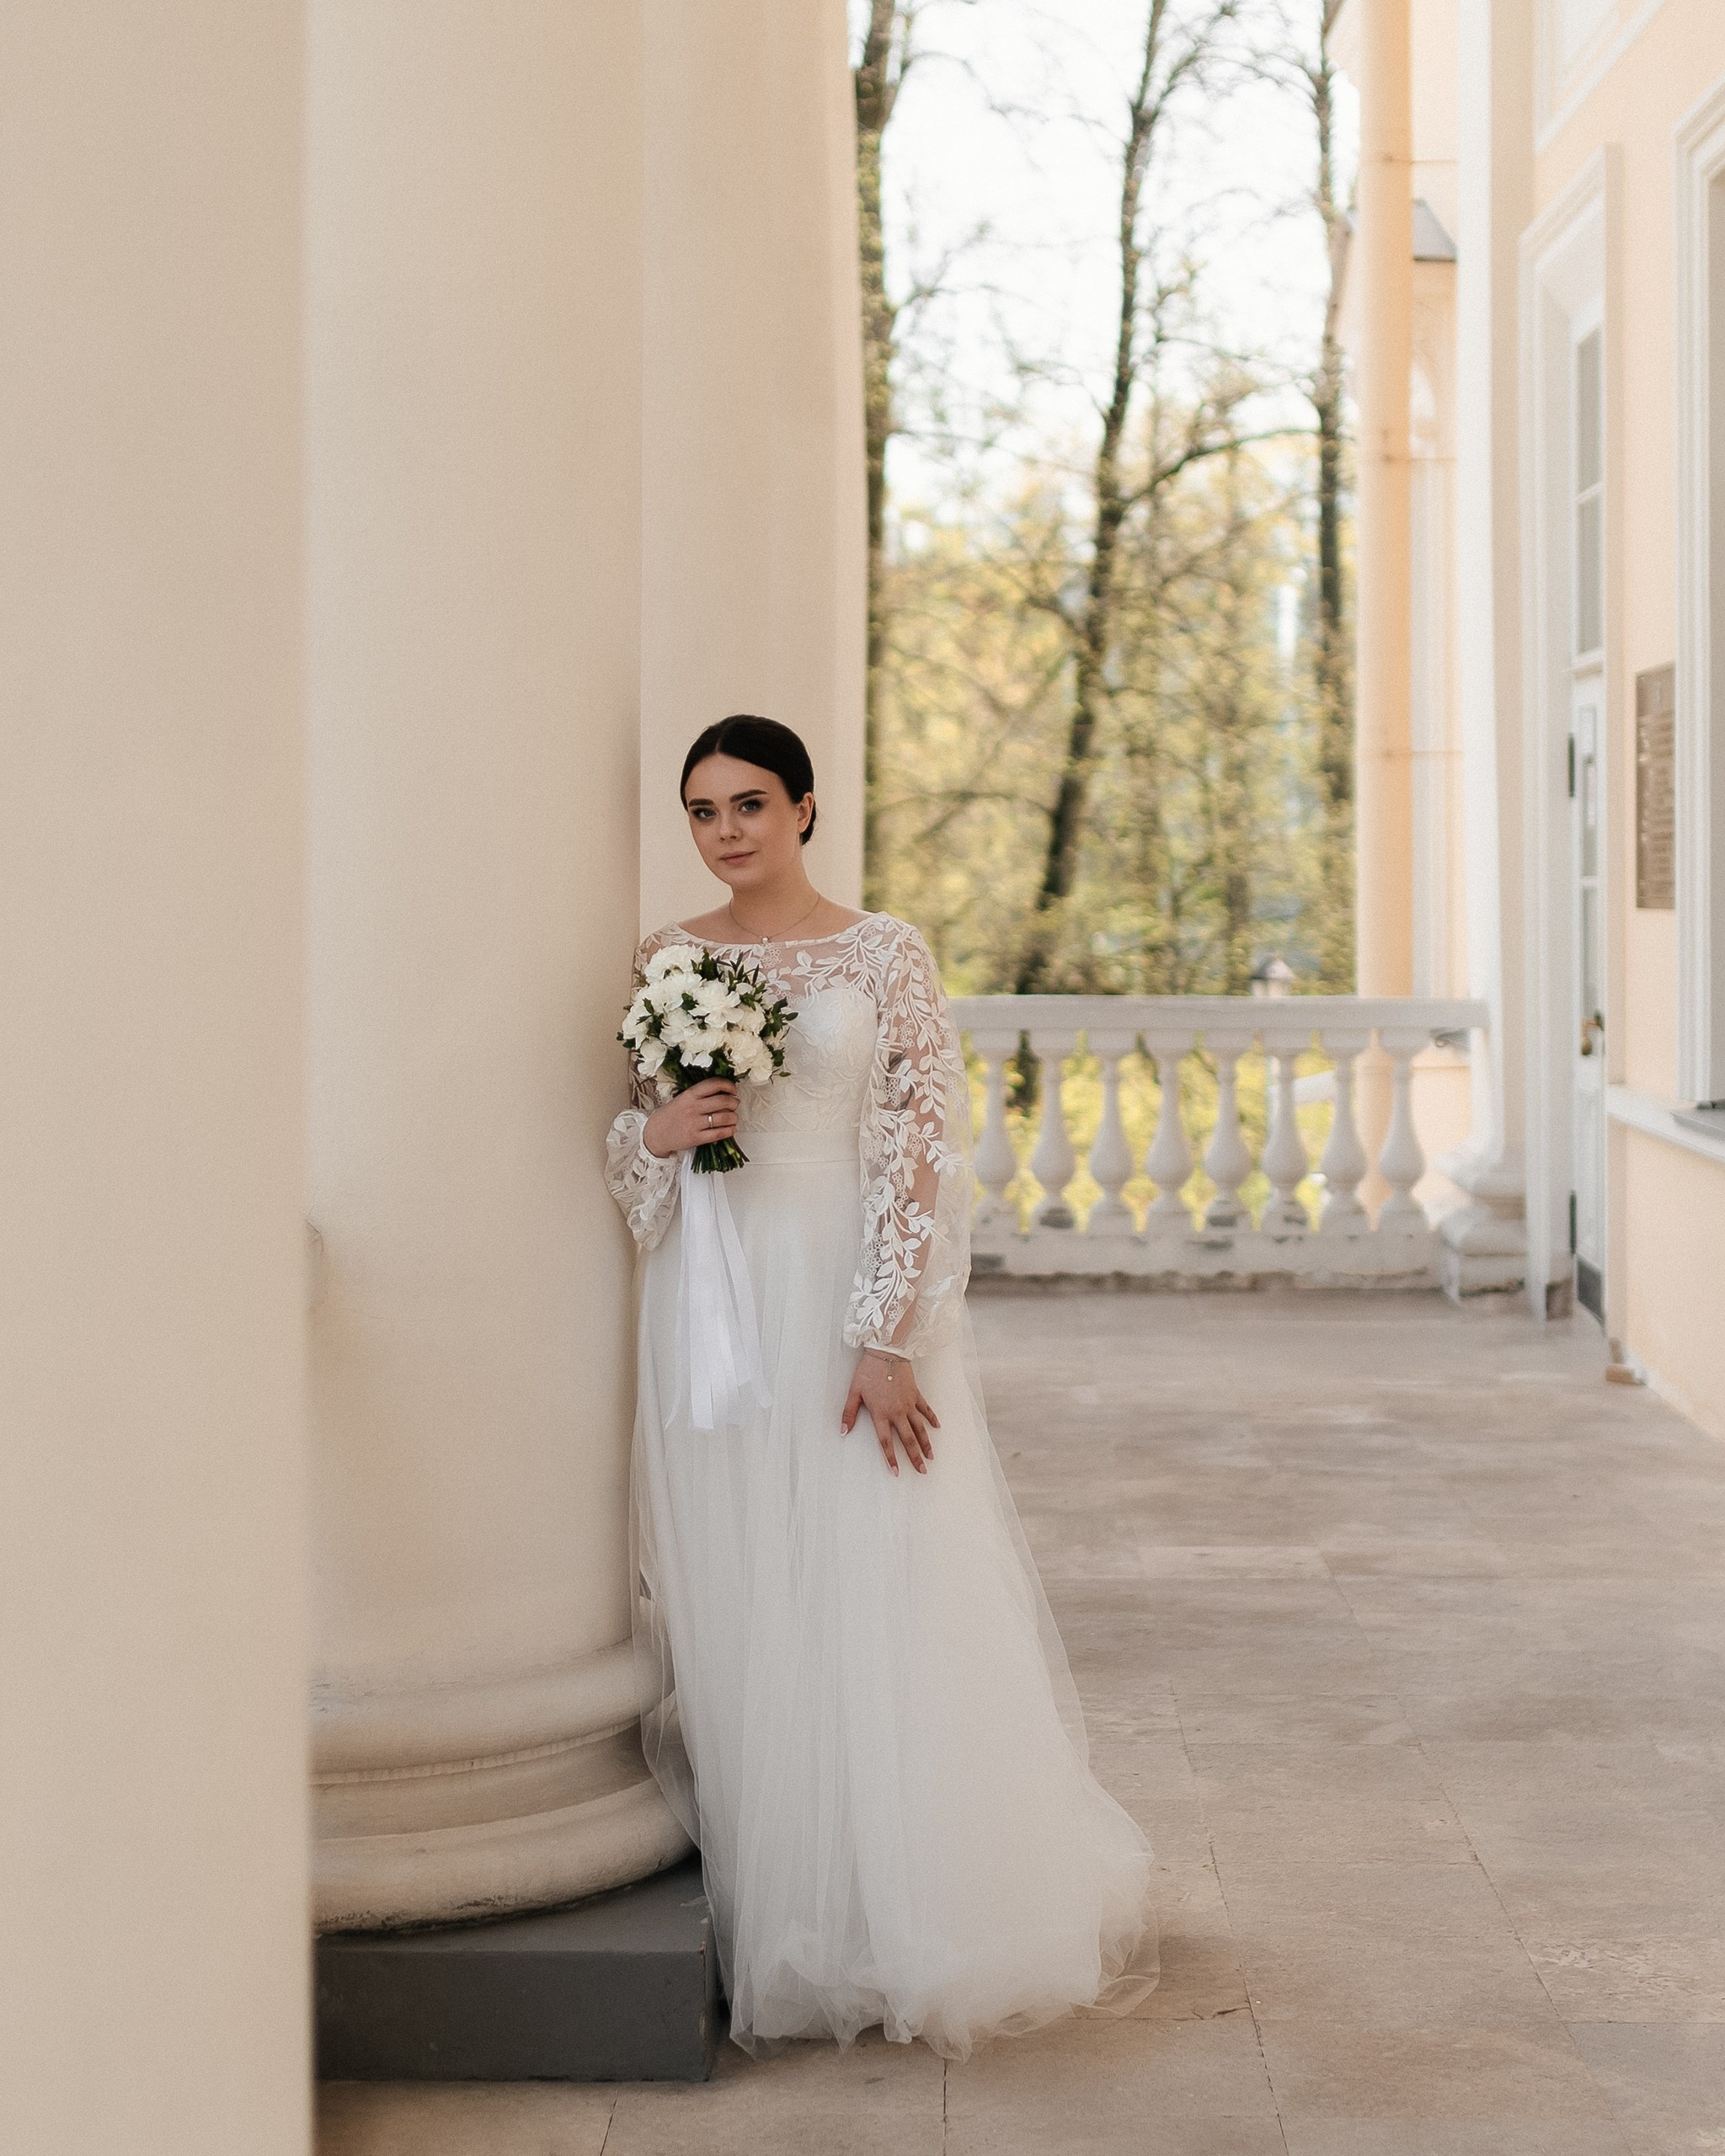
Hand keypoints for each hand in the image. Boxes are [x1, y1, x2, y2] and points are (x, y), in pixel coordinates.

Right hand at [643, 1079, 738, 1157]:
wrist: (656, 1133)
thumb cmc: (671, 1115)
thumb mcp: (682, 1099)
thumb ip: (700, 1095)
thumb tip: (724, 1093)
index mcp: (689, 1095)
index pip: (714, 1084)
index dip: (728, 1085)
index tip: (733, 1090)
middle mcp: (693, 1107)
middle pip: (723, 1101)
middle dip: (734, 1102)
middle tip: (735, 1104)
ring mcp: (694, 1123)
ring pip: (724, 1118)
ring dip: (734, 1117)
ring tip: (734, 1118)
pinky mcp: (695, 1138)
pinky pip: (718, 1134)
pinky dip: (729, 1131)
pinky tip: (731, 1129)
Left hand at [841, 1351, 939, 1477]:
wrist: (886, 1351)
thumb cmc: (868, 1371)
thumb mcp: (854, 1392)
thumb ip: (849, 1413)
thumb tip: (843, 1431)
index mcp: (880, 1413)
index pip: (886, 1441)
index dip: (891, 1458)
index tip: (896, 1472)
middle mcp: (897, 1411)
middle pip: (908, 1439)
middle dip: (915, 1457)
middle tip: (922, 1471)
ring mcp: (908, 1403)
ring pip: (919, 1428)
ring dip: (926, 1443)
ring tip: (931, 1456)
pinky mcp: (915, 1394)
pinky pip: (925, 1409)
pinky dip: (931, 1418)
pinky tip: (937, 1427)